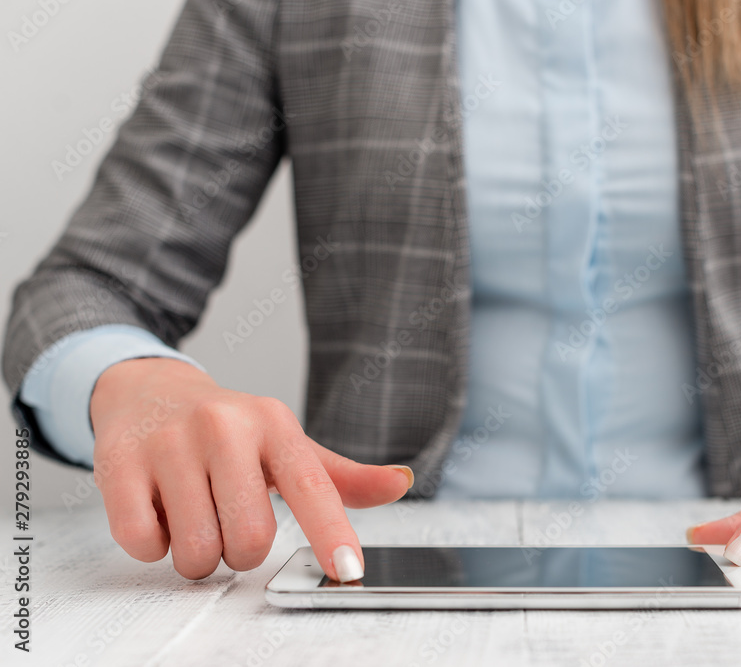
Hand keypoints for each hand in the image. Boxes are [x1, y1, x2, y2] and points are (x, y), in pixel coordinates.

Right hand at [89, 357, 412, 581]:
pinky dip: (152, 544)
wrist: (150, 391)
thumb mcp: (285, 444)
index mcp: (274, 425)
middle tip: (229, 521)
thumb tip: (400, 483)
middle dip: (240, 550)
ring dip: (197, 552)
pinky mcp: (120, 464)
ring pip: (197, 550)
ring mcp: (170, 443)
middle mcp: (224, 428)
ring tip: (194, 513)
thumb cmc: (227, 429)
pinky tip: (158, 508)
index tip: (348, 569)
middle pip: (250, 539)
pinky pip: (142, 544)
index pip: (313, 487)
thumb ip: (340, 476)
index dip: (332, 533)